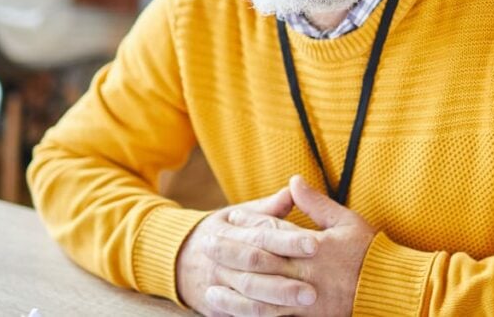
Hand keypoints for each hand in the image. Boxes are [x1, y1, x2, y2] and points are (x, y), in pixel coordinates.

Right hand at [176, 187, 319, 316]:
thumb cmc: (221, 234)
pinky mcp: (214, 306)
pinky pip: (238, 313)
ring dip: (275, 300)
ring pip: (247, 294)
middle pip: (254, 266)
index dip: (288, 240)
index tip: (315, 244)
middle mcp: (221, 257)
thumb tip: (293, 188)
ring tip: (304, 303)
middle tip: (314, 287)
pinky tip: (282, 316)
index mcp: (228, 230)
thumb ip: (267, 208)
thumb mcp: (237, 216)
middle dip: (284, 277)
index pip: (261, 235)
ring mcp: (216, 283)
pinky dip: (259, 316)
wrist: (178, 258)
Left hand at [206, 175, 375, 316]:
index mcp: (312, 246)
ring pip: (261, 296)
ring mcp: (304, 299)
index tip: (231, 219)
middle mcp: (304, 272)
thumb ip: (317, 203)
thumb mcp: (346, 221)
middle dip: (231, 254)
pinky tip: (235, 316)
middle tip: (208, 246)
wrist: (390, 290)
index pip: (272, 232)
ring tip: (211, 290)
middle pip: (259, 262)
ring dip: (234, 293)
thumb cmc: (370, 254)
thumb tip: (294, 180)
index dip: (249, 224)